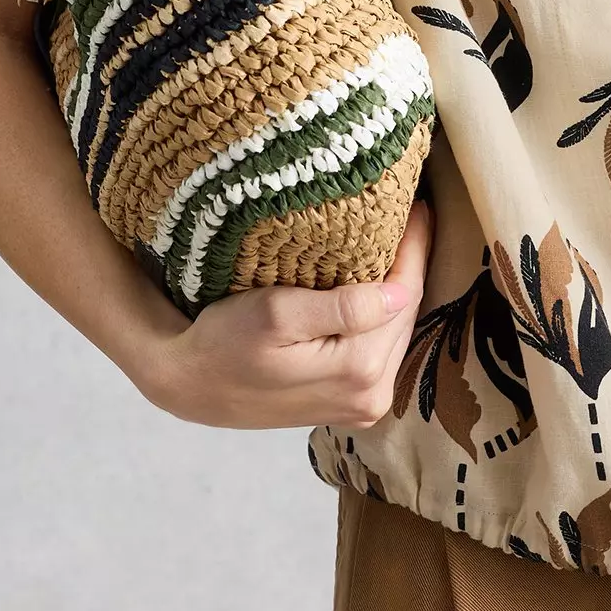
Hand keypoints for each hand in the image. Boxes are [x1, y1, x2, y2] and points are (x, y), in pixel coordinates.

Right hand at [134, 197, 433, 429]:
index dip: (413, 246)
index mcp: (358, 370)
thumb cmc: (225, 342)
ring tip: (399, 242)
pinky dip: (383, 315)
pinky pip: (382, 349)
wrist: (191, 385)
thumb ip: (343, 307)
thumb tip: (400, 292)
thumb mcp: (277, 315)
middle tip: (412, 215)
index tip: (419, 206)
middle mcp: (370, 395)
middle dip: (411, 263)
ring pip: (398, 331)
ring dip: (399, 288)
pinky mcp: (350, 403)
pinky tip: (377, 285)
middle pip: (406, 313)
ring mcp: (363, 405)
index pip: (403, 293)